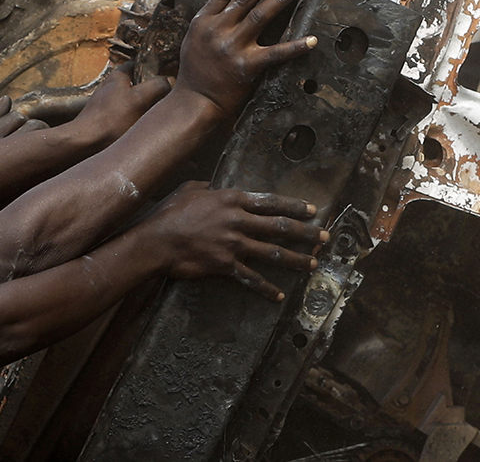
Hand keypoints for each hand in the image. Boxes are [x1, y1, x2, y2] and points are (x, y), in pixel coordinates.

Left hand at [72, 63, 171, 144]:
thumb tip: (170, 81)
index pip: (143, 63)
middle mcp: (112, 85)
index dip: (157, 69)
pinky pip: (127, 113)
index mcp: (119, 75)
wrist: (85, 143)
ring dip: (145, 106)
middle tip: (166, 100)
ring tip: (155, 116)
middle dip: (153, 90)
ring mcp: (108, 102)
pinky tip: (140, 128)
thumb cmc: (110, 120)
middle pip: (140, 82)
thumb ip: (158, 85)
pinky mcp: (106, 117)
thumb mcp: (139, 99)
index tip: (169, 78)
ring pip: (134, 99)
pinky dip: (136, 118)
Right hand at [146, 183, 325, 299]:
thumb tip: (211, 185)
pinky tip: (278, 295)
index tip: (312, 210)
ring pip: (273, 253)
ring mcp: (234, 244)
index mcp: (233, 199)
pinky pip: (251, 278)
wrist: (156, 240)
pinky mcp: (226, 265)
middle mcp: (239, 220)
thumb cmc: (169, 213)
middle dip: (306, 233)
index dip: (294, 206)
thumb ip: (207, 186)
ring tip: (312, 264)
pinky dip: (266, 288)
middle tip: (324, 237)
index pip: (271, 202)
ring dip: (296, 259)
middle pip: (280, 227)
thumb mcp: (190, 189)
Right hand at [177, 0, 314, 113]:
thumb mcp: (194, 39)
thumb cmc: (194, 73)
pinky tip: (311, 39)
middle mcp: (217, 30)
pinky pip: (275, 54)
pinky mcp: (246, 66)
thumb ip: (210, 20)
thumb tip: (228, 1)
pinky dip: (295, 46)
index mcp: (203, 21)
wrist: (193, 103)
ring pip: (260, 16)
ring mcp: (232, 47)